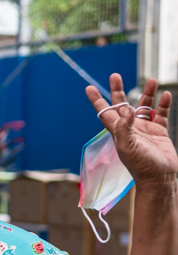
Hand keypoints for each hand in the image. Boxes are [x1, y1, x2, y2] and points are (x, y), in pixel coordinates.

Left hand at [86, 75, 176, 189]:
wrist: (159, 178)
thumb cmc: (140, 166)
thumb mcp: (127, 147)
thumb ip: (124, 128)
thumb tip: (126, 109)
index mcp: (118, 131)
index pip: (105, 112)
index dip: (96, 100)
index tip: (89, 88)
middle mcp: (130, 128)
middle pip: (122, 105)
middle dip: (118, 90)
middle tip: (115, 75)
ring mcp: (145, 129)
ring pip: (144, 106)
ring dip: (147, 94)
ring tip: (152, 80)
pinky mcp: (160, 133)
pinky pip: (161, 115)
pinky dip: (163, 105)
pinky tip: (164, 95)